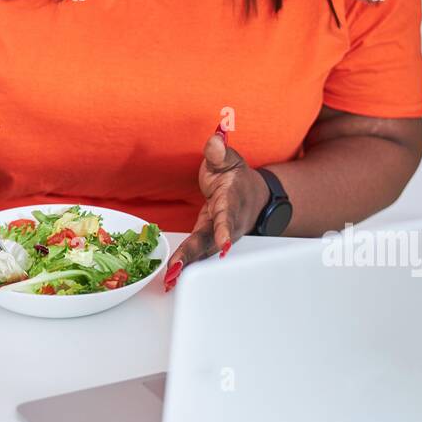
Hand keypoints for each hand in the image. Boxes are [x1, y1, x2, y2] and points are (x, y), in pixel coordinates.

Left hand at [164, 126, 271, 291]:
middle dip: (193, 256)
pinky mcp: (209, 243)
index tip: (223, 242)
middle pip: (209, 241)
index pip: (227, 215)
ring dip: (186, 267)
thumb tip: (215, 141)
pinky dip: (184, 268)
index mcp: (231, 201)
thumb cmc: (235, 178)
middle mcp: (227, 223)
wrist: (252, 197)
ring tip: (169, 281)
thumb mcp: (229, 160)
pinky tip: (169, 280)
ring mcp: (218, 236)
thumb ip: (220, 153)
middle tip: (175, 270)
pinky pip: (197, 256)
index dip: (224, 228)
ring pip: (203, 252)